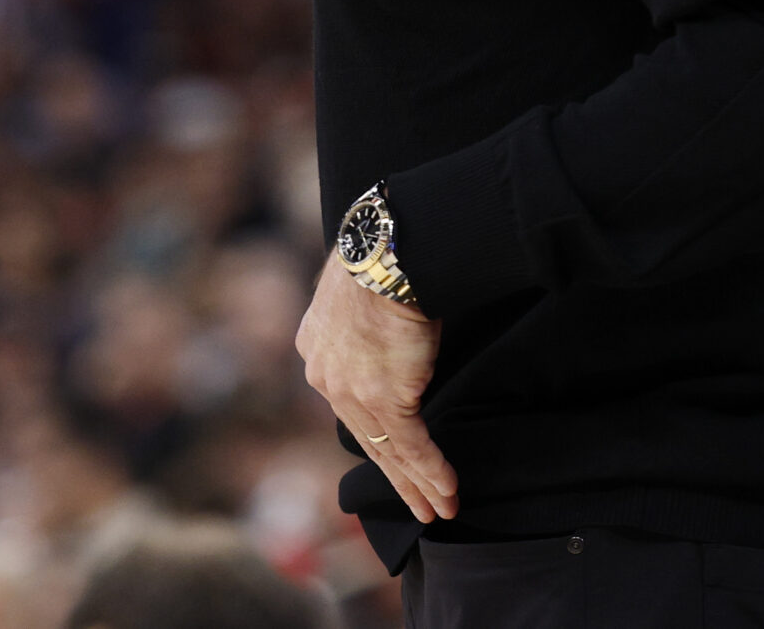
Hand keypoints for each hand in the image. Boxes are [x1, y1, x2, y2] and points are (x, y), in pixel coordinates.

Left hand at [295, 255, 456, 522]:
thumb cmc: (380, 256)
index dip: (371, 430)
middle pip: (365, 435)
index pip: (346, 401)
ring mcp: (352, 392)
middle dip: (395, 475)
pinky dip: (433, 472)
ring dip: (418, 485)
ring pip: (388, 450)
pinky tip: (447, 492)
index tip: (389, 451)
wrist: (388, 253)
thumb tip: (382, 320)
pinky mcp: (385, 400)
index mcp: (315, 348)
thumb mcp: (356, 290)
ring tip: (437, 509)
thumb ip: (362, 320)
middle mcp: (325, 375)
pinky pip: (411, 447)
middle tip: (416, 503)